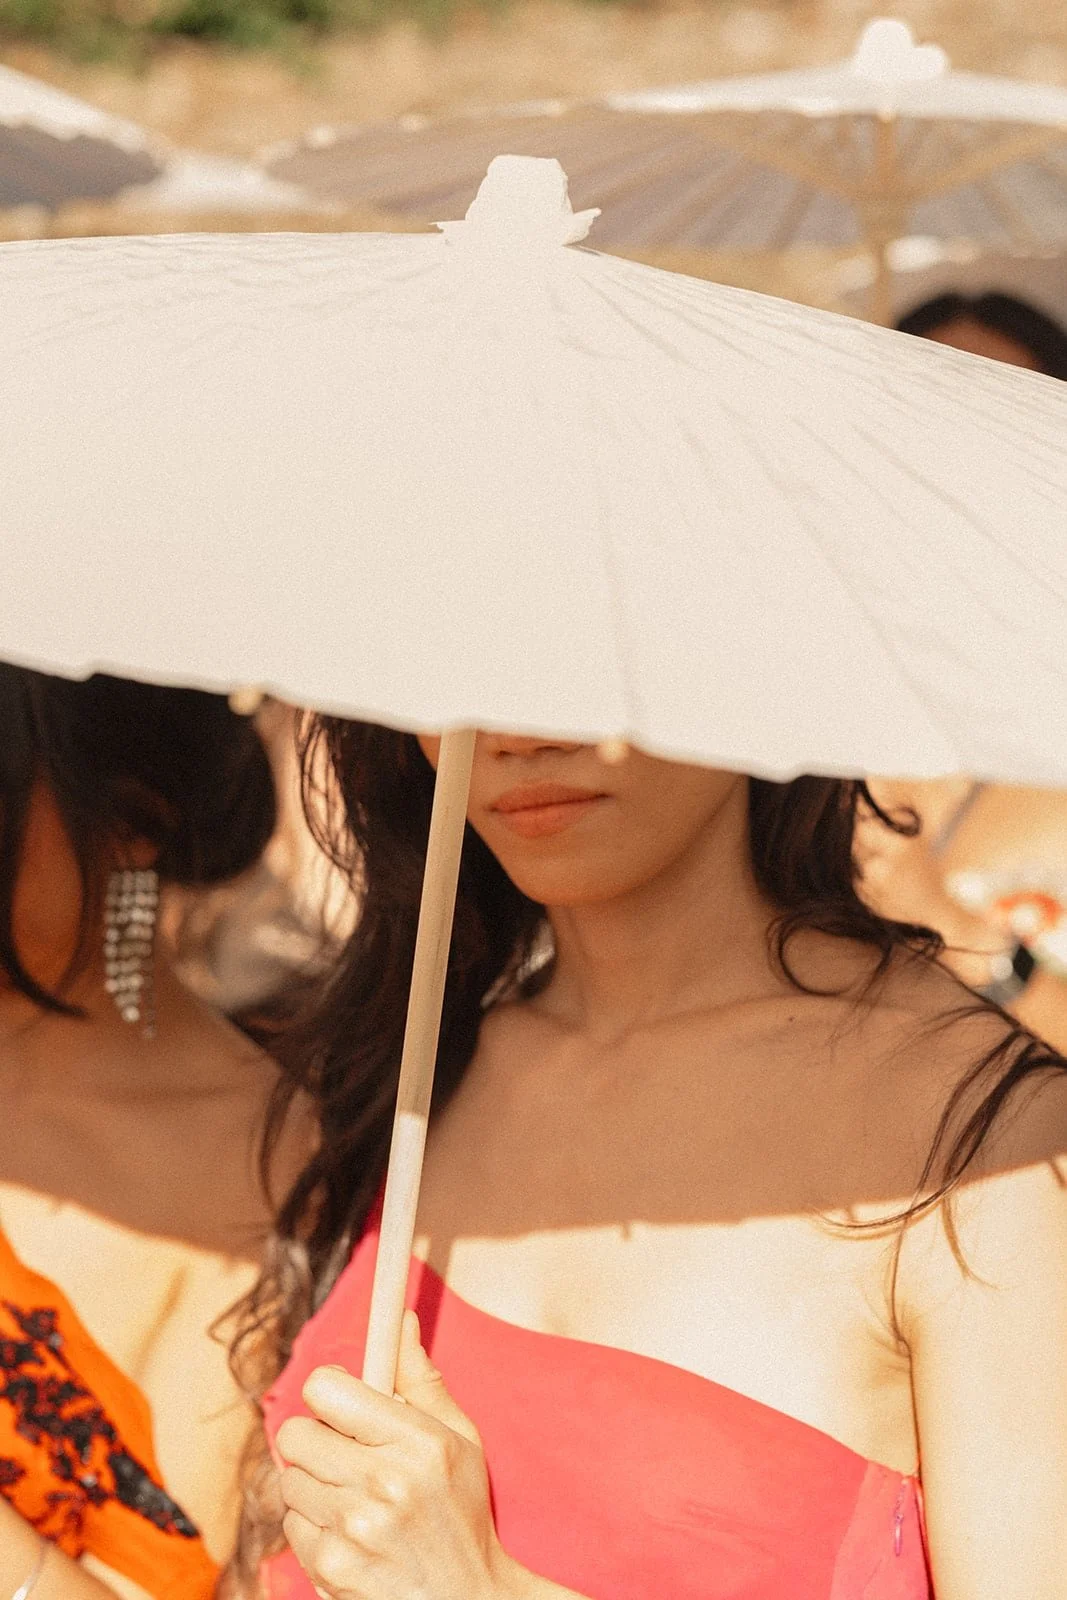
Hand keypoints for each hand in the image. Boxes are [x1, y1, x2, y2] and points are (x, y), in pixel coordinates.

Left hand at [276, 1310, 518, 1599]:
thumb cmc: (460, 1514)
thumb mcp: (459, 1440)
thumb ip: (421, 1380)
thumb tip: (401, 1323)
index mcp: (417, 1441)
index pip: (325, 1389)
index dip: (329, 1391)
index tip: (342, 1402)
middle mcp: (382, 1483)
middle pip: (295, 1434)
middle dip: (315, 1438)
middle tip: (345, 1452)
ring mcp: (353, 1530)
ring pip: (289, 1480)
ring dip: (313, 1485)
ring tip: (353, 1498)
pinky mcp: (330, 1568)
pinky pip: (291, 1525)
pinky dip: (313, 1527)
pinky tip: (348, 1533)